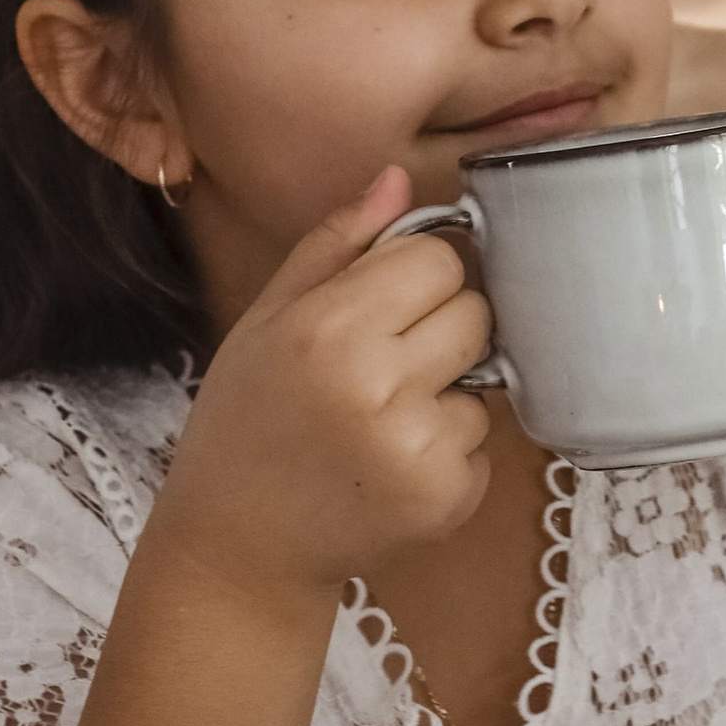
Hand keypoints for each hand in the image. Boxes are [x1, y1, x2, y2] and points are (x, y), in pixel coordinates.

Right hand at [153, 168, 493, 598]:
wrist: (238, 546)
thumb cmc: (247, 421)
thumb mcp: (267, 319)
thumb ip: (336, 244)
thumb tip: (400, 179)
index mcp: (328, 328)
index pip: (438, 259)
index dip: (416, 278)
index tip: (383, 307)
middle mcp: (377, 386)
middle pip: (474, 311)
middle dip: (440, 329)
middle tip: (383, 366)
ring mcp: (418, 448)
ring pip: (486, 378)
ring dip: (448, 392)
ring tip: (382, 422)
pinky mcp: (447, 498)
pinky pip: (484, 441)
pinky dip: (451, 449)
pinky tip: (394, 465)